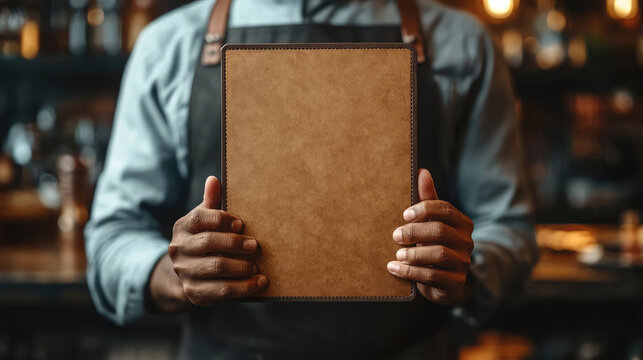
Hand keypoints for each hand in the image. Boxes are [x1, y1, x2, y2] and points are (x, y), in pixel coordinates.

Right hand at [150, 176, 267, 310]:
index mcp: (183, 226)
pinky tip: (258, 283)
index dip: (220, 220)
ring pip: (215, 268)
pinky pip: (220, 291)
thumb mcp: (205, 220)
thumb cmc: (204, 238)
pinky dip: (242, 288)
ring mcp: (184, 272)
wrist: (188, 272)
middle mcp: (178, 249)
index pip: (199, 219)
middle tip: (255, 245)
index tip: (241, 224)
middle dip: (234, 243)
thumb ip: (211, 202)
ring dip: (240, 267)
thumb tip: (214, 179)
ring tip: (257, 266)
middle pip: (208, 243)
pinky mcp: (193, 292)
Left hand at [387, 169, 473, 304]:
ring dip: (413, 253)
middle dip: (414, 232)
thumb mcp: (431, 222)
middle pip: (440, 231)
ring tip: (397, 254)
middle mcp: (466, 242)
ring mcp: (462, 263)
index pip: (445, 209)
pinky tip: (394, 268)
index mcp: (461, 223)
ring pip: (438, 254)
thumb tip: (421, 171)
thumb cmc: (434, 244)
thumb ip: (428, 199)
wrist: (446, 282)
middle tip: (395, 236)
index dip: (424, 209)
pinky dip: (410, 272)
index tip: (404, 214)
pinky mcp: (455, 282)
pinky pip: (433, 276)